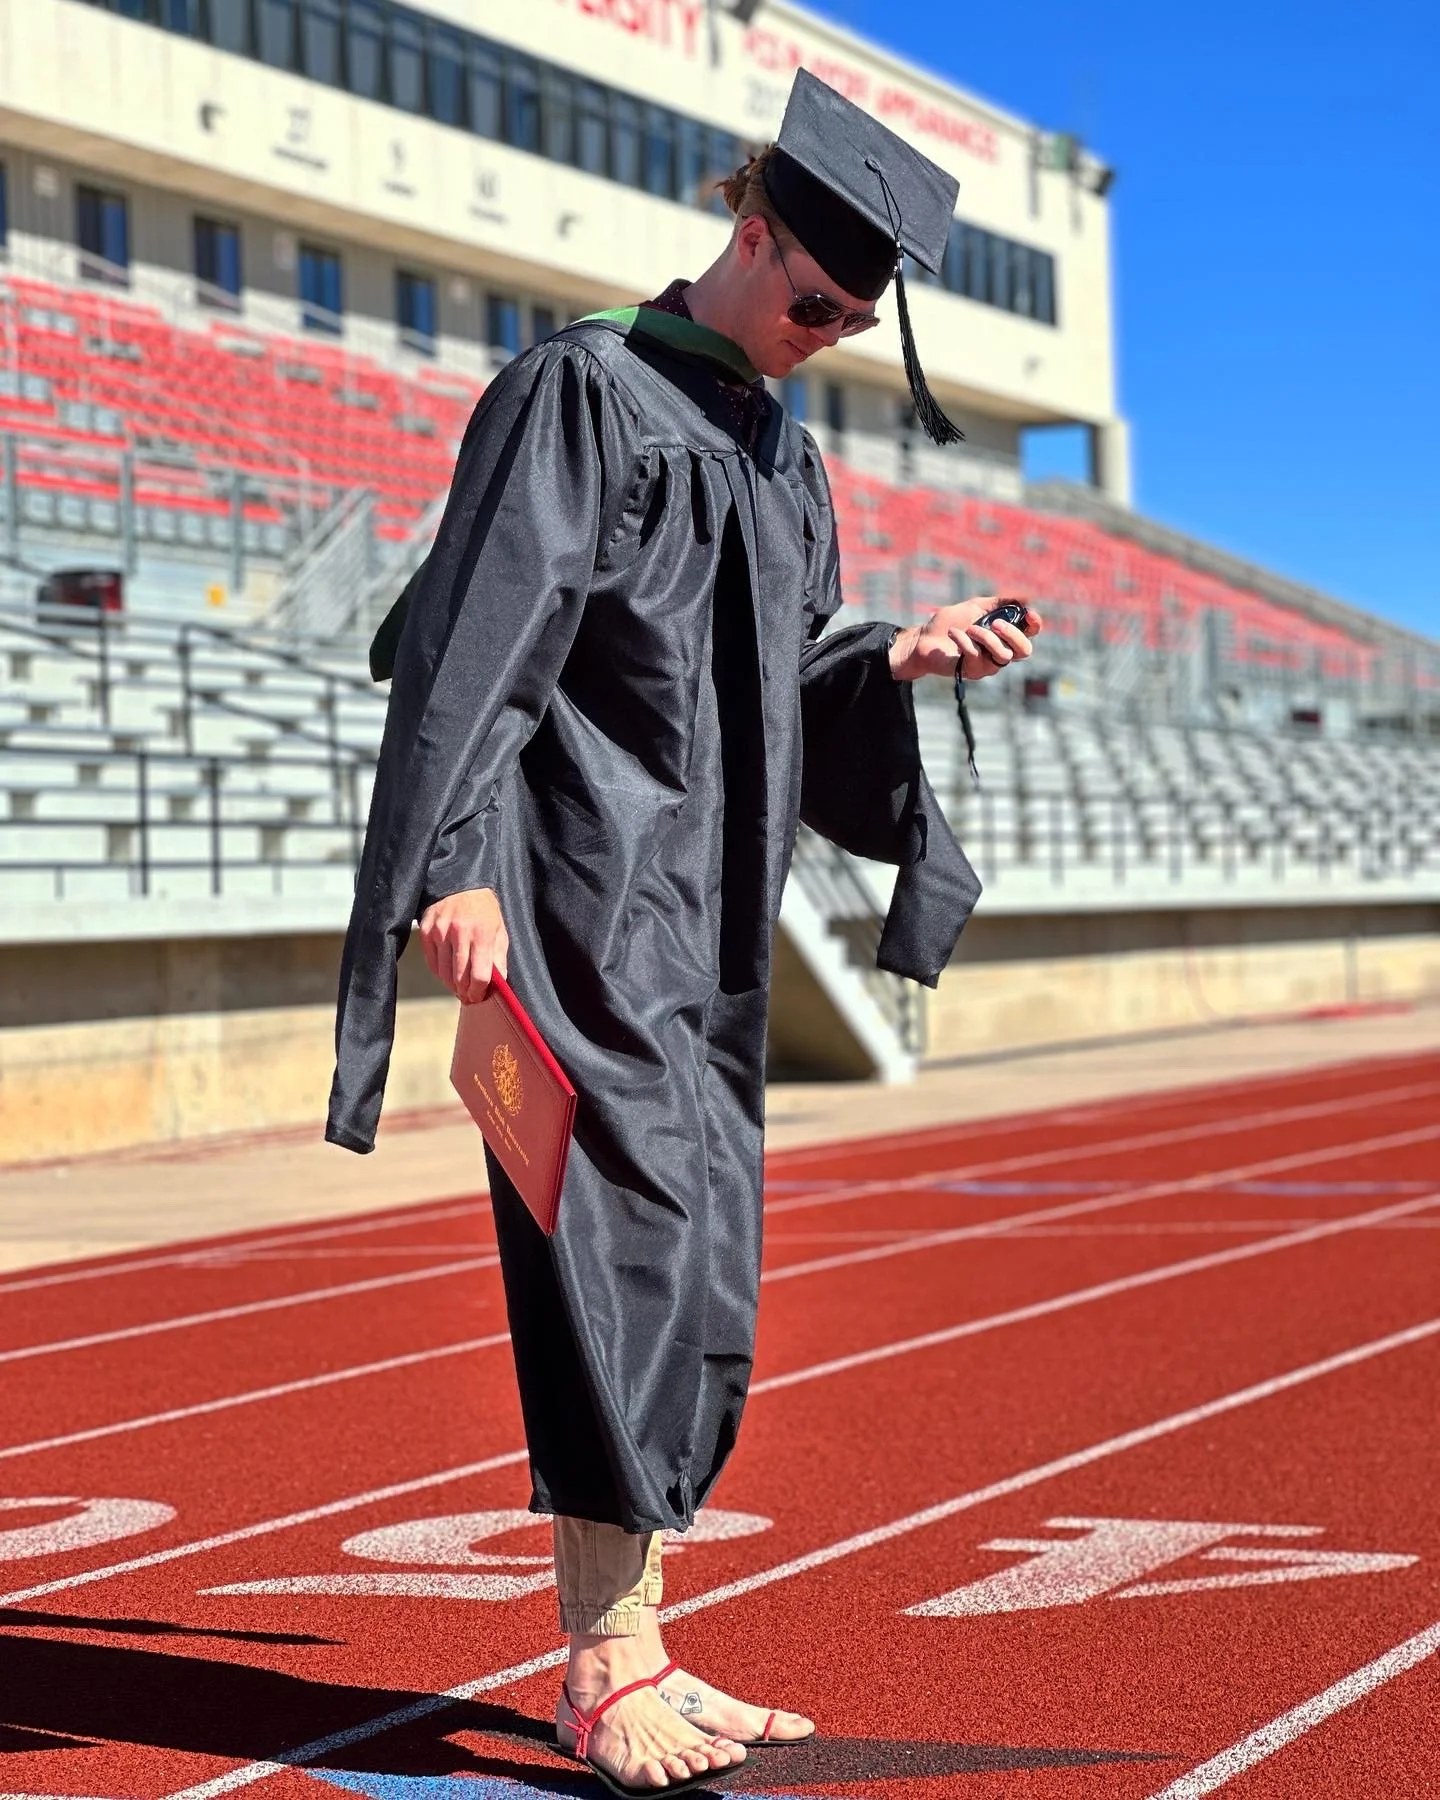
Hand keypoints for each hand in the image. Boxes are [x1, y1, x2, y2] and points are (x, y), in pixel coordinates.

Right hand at [417, 887, 508, 1004]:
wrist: (460, 884)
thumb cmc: (484, 910)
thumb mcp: (500, 930)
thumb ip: (499, 957)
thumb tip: (498, 983)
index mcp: (482, 934)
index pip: (480, 975)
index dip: (479, 991)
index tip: (478, 997)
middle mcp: (459, 933)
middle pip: (460, 977)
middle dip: (465, 992)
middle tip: (468, 998)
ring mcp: (440, 932)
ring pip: (444, 973)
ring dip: (451, 986)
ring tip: (458, 989)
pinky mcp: (426, 931)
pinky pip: (432, 963)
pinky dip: (439, 973)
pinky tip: (447, 975)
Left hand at [887, 596, 1041, 683]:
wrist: (924, 638)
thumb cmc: (951, 622)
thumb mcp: (977, 606)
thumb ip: (1000, 602)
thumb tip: (1026, 597)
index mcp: (1005, 634)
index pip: (1030, 634)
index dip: (1035, 625)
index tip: (1028, 614)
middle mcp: (1000, 651)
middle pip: (1024, 651)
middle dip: (1013, 634)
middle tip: (994, 623)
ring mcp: (988, 664)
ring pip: (1002, 655)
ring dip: (986, 638)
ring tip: (969, 628)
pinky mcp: (972, 672)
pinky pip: (977, 658)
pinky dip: (965, 642)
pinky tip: (954, 633)